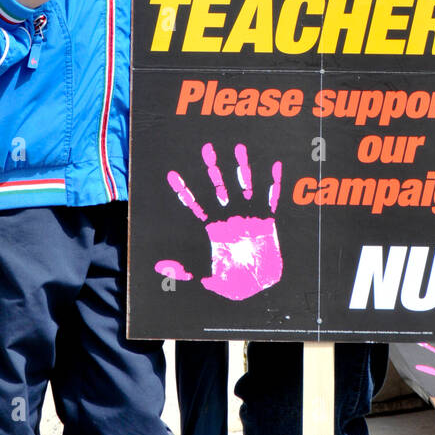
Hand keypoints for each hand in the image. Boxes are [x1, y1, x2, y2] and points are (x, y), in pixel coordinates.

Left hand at [156, 142, 282, 300]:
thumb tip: (160, 265)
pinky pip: (271, 198)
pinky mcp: (266, 220)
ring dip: (242, 167)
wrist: (258, 287)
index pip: (195, 205)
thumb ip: (185, 270)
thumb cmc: (233, 282)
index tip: (172, 174)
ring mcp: (248, 216)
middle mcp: (229, 216)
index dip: (183, 191)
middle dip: (213, 168)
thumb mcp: (206, 277)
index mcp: (214, 227)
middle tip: (206, 148)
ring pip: (243, 185)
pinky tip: (274, 166)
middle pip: (219, 186)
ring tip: (238, 148)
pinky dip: (274, 182)